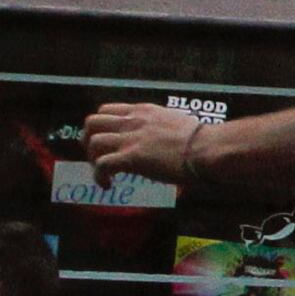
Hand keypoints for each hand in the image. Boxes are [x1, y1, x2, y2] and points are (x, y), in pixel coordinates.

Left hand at [82, 100, 201, 184]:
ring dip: (92, 158)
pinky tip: (107, 185)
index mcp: (143, 111)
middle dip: (88, 139)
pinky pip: (102, 165)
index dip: (101, 126)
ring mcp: (130, 139)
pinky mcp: (131, 157)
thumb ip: (163, 127)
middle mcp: (132, 121)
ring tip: (103, 172)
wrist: (206, 147)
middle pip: (92, 122)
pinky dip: (99, 176)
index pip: (108, 110)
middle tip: (97, 155)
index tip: (107, 140)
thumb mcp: (177, 122)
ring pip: (93, 142)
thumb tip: (166, 140)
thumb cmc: (202, 138)